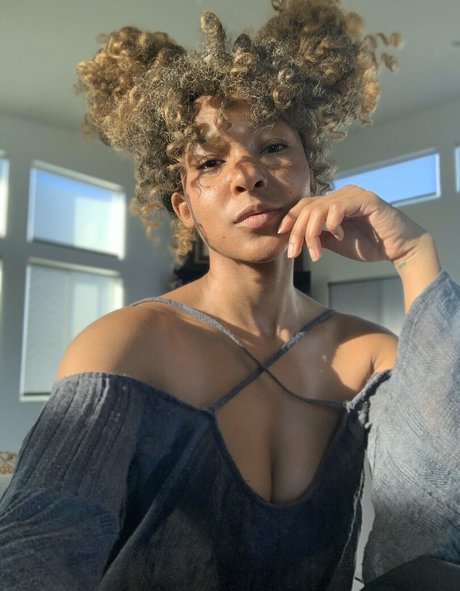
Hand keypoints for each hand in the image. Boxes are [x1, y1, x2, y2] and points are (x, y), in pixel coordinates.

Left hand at [278, 185, 426, 264]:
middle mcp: (342, 194)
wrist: (398, 248)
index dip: (290, 219)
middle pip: (308, 207)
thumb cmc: (370, 244)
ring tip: (315, 253)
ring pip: (320, 208)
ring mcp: (354, 195)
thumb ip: (318, 237)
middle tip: (294, 253)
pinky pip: (339, 207)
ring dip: (312, 233)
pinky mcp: (366, 200)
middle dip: (297, 231)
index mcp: (334, 202)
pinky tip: (338, 236)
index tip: (280, 235)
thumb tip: (296, 239)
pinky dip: (333, 224)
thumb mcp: (336, 242)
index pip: (305, 205)